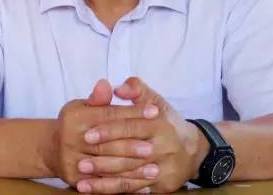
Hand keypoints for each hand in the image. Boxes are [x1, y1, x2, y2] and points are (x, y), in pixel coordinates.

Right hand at [48, 79, 160, 188]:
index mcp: (75, 118)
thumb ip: (98, 98)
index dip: (133, 112)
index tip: (154, 111)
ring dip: (132, 169)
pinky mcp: (76, 180)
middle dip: (133, 145)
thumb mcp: (83, 105)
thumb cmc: (74, 123)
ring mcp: (72, 162)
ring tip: (154, 169)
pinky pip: (104, 184)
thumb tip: (105, 84)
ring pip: (107, 166)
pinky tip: (142, 186)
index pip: (109, 115)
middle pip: (107, 143)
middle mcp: (71, 140)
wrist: (52, 150)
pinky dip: (124, 185)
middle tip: (154, 146)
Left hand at [77, 77, 208, 193]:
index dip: (108, 130)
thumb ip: (136, 90)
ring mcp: (165, 168)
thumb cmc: (167, 122)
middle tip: (79, 161)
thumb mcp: (156, 101)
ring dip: (104, 178)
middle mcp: (165, 147)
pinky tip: (95, 189)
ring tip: (81, 178)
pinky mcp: (163, 185)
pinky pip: (135, 189)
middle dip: (102, 158)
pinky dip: (113, 190)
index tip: (86, 134)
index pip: (131, 127)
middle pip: (129, 153)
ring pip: (130, 175)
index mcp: (160, 124)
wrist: (193, 150)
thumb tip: (117, 88)